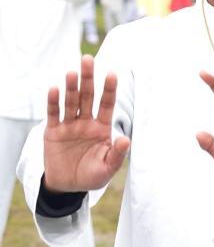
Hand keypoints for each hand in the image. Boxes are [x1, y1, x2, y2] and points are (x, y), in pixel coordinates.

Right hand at [43, 56, 129, 192]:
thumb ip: (117, 154)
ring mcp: (69, 126)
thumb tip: (126, 140)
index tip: (112, 74)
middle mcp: (86, 122)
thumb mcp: (108, 168)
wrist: (68, 187)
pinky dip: (54, 102)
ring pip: (71, 102)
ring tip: (72, 73)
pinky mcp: (53, 132)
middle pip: (87, 96)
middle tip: (88, 60)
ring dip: (71, 88)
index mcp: (102, 128)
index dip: (109, 90)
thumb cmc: (92, 175)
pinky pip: (54, 115)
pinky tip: (55, 89)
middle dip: (88, 79)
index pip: (107, 104)